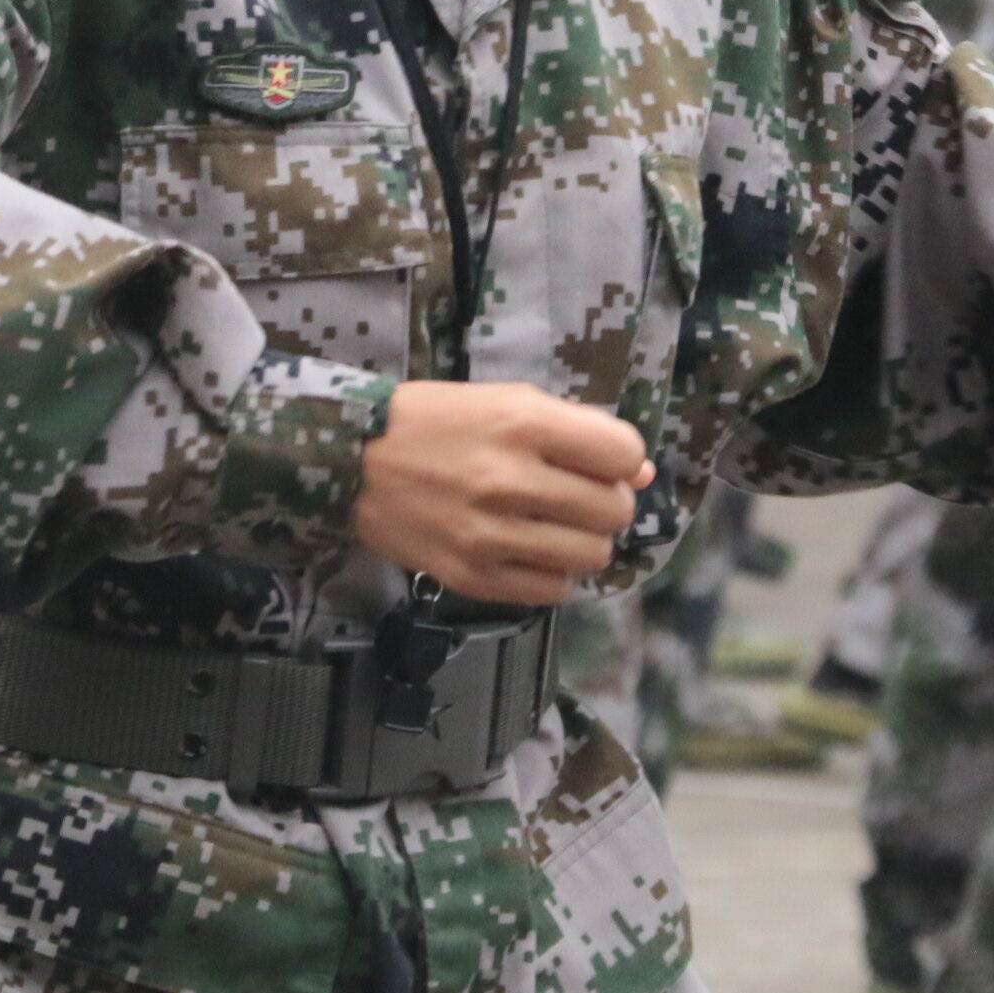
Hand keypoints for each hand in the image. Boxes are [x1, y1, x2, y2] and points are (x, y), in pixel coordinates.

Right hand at [352, 380, 651, 606]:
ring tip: (554, 525)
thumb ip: (576, 431)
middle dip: (606, 502)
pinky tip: (530, 551)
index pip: (623, 454)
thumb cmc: (435, 421)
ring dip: (584, 541)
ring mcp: (490, 536)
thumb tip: (641, 473)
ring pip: (590, 556)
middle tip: (576, 495)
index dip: (622, 459)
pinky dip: (552, 574)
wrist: (352, 462)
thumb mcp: (506, 402)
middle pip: (612, 510)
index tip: (600, 462)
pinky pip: (552, 591)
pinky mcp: (473, 577)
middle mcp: (510, 481)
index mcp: (522, 424)